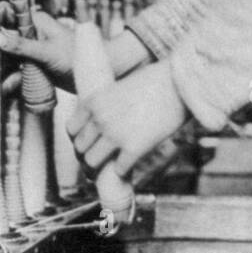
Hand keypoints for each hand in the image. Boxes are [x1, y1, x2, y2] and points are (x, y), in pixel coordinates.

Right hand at [0, 6, 76, 94]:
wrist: (94, 75)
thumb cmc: (75, 57)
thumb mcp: (47, 52)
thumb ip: (22, 46)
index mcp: (35, 22)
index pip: (8, 15)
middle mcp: (31, 34)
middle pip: (5, 39)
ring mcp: (33, 50)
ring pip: (9, 57)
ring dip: (2, 69)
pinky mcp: (35, 66)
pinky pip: (18, 71)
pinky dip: (13, 79)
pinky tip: (8, 89)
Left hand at [67, 61, 188, 176]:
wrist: (180, 83)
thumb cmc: (156, 82)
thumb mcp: (121, 88)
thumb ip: (107, 106)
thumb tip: (103, 125)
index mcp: (94, 102)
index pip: (71, 130)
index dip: (79, 140)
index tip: (89, 144)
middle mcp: (100, 120)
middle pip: (80, 149)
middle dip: (88, 157)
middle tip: (100, 161)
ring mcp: (116, 135)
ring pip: (92, 163)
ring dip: (101, 168)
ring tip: (111, 167)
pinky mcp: (134, 148)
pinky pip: (119, 170)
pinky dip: (123, 170)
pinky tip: (130, 164)